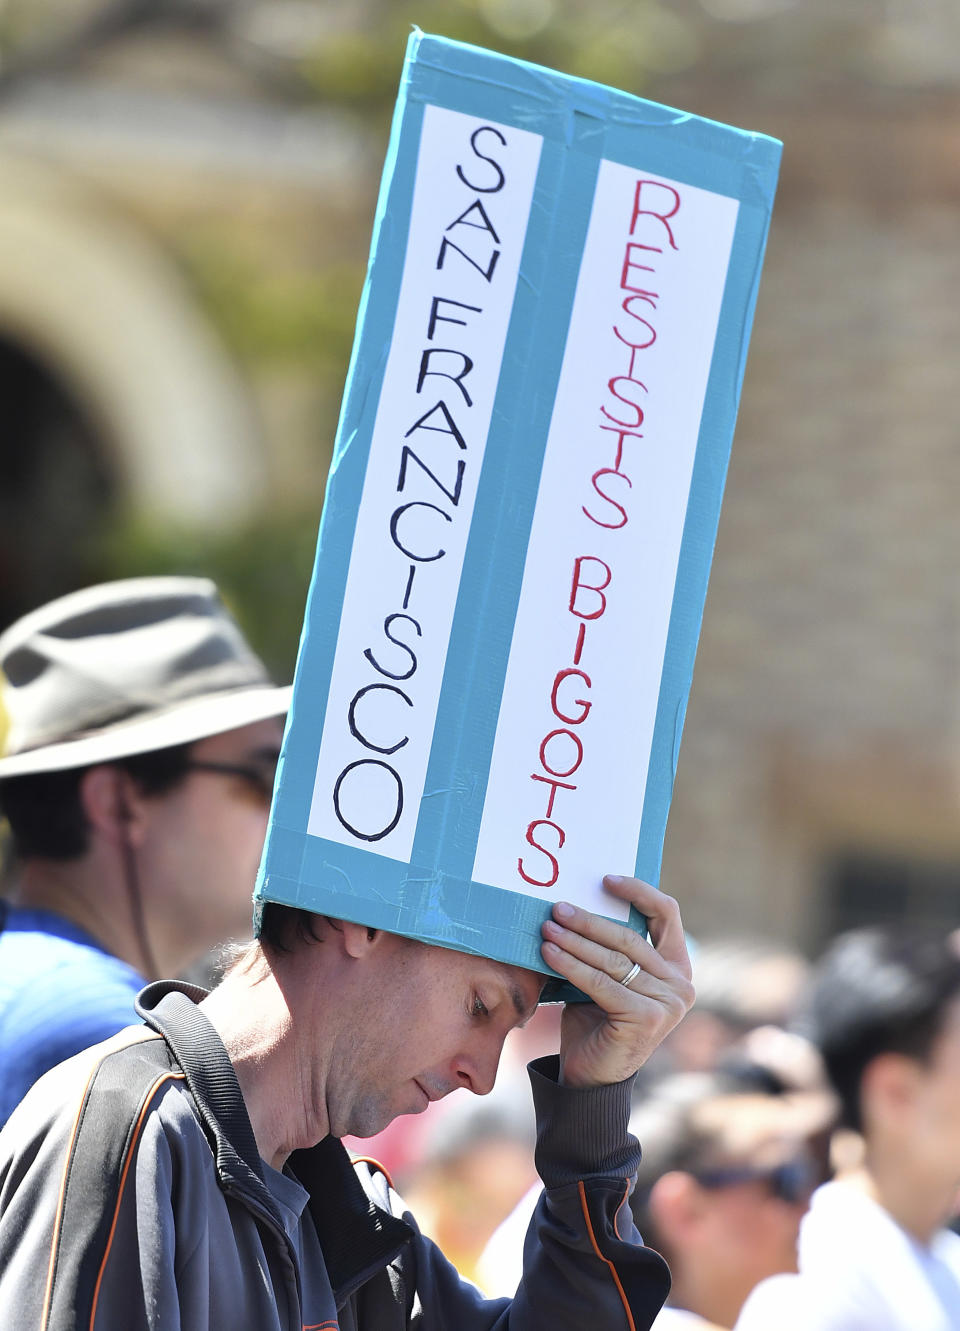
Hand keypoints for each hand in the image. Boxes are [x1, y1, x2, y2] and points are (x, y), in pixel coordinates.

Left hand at [540, 875, 693, 1088]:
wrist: (590, 1078)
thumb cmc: (595, 1021)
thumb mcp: (606, 976)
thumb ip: (606, 948)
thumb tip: (574, 903)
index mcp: (677, 967)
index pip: (666, 915)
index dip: (638, 892)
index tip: (605, 879)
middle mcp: (681, 984)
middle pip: (630, 937)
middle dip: (589, 920)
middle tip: (557, 907)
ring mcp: (668, 1003)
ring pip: (613, 960)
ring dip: (575, 941)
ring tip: (547, 927)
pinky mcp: (647, 1018)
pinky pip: (601, 983)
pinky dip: (571, 965)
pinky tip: (548, 953)